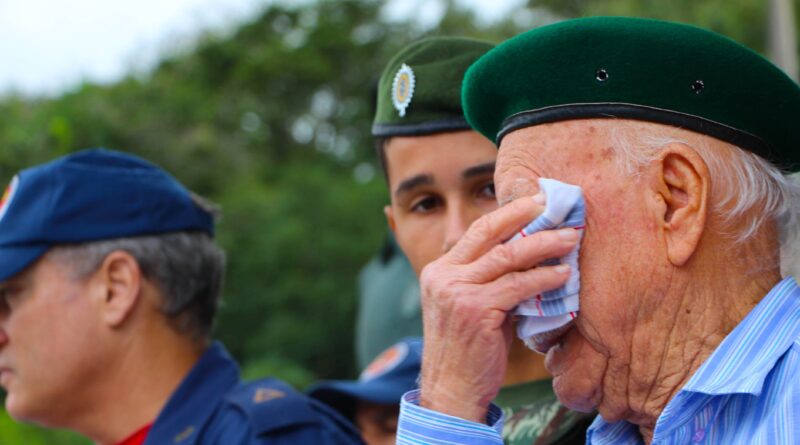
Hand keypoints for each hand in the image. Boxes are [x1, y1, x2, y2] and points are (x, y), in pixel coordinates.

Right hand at [418, 195, 578, 421]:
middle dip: (523, 215)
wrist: (451, 391)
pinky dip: (543, 278)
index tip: (535, 202)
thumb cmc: (468, 351)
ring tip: (570, 238)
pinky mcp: (474, 309)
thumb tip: (530, 257)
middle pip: (488, 233)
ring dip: (542, 244)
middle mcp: (442, 276)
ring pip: (506, 256)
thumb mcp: (472, 307)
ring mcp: (456, 292)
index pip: (476, 233)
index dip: (507, 214)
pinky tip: (563, 274)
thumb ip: (490, 281)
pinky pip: (517, 286)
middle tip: (553, 205)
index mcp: (439, 271)